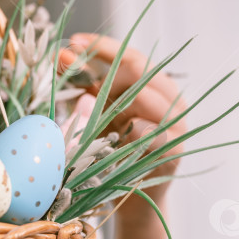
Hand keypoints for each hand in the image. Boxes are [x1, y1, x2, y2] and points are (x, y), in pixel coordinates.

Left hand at [69, 33, 187, 220]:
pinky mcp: (174, 151)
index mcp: (151, 88)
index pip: (130, 56)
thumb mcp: (94, 114)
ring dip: (115, 93)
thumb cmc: (110, 150)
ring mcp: (176, 125)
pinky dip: (133, 128)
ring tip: (88, 94)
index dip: (102, 46)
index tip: (72, 40)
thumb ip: (83, 87)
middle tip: (68, 56)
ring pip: (150, 95)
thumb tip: (62, 55)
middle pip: (141, 68)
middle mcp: (169, 100)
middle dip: (102, 59)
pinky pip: (155, 132)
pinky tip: (115, 128)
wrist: (129, 198)